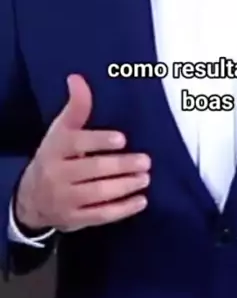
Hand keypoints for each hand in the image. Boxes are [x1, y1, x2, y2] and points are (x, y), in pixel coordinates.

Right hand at [15, 74, 149, 232]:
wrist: (30, 198)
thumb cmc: (55, 155)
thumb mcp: (61, 130)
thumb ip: (76, 107)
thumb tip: (77, 78)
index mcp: (55, 148)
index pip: (77, 143)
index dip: (99, 140)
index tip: (122, 138)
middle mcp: (58, 175)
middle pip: (92, 170)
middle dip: (121, 166)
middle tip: (145, 161)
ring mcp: (66, 200)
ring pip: (98, 194)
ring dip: (125, 186)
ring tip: (145, 178)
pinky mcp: (75, 219)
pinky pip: (100, 216)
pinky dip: (122, 210)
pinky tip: (141, 201)